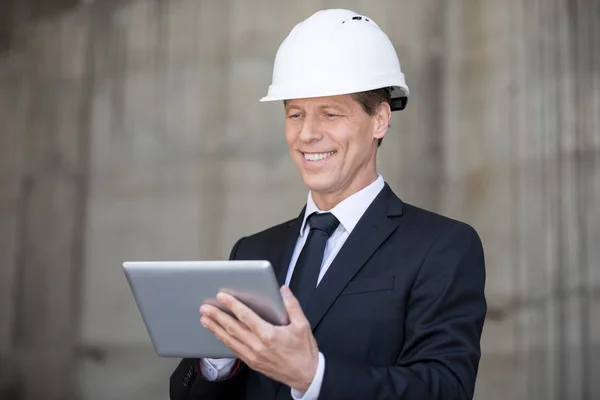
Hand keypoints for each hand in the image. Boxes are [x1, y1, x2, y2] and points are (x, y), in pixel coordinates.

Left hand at [199, 286, 317, 392]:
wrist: (305, 376)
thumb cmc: (304, 352)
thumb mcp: (303, 325)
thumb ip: (292, 305)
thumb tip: (283, 290)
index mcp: (269, 335)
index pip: (246, 316)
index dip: (232, 305)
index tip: (222, 296)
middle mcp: (258, 346)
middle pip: (232, 328)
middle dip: (217, 316)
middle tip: (205, 308)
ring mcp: (253, 356)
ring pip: (230, 340)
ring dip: (216, 329)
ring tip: (205, 320)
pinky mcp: (252, 363)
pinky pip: (234, 350)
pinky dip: (224, 341)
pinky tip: (218, 335)